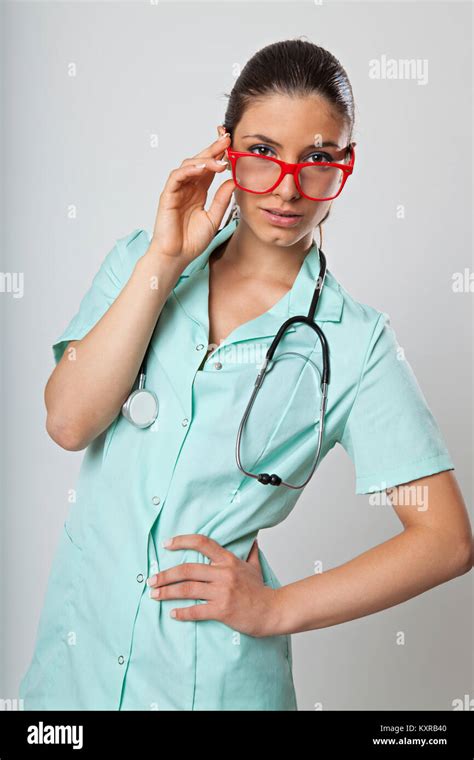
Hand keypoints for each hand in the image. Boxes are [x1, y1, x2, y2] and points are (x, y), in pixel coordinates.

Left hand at [146, 534, 280, 637]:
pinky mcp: (222, 610)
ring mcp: (222, 592)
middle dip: (165, 575)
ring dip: (167, 592)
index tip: (167, 544)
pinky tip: (173, 613)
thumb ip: (251, 553)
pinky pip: (196, 611)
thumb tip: (253, 541)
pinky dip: (182, 613)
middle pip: (187, 569)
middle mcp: (223, 573)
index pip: (202, 543)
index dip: (182, 541)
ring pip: (187, 589)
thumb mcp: (255, 567)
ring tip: (154, 595)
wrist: (273, 610)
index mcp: (228, 560)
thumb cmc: (261, 590)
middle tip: (151, 580)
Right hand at [150, 130, 235, 264]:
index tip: (233, 145)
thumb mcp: (214, 218)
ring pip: (188, 165)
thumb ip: (222, 199)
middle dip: (213, 149)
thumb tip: (234, 181)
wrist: (177, 256)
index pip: (210, 168)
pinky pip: (177, 176)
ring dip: (204, 159)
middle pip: (200, 161)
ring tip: (219, 159)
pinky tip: (202, 168)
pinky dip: (189, 170)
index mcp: (199, 191)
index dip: (220, 155)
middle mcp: (188, 187)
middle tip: (226, 139)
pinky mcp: (168, 195)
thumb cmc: (192, 241)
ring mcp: (177, 190)